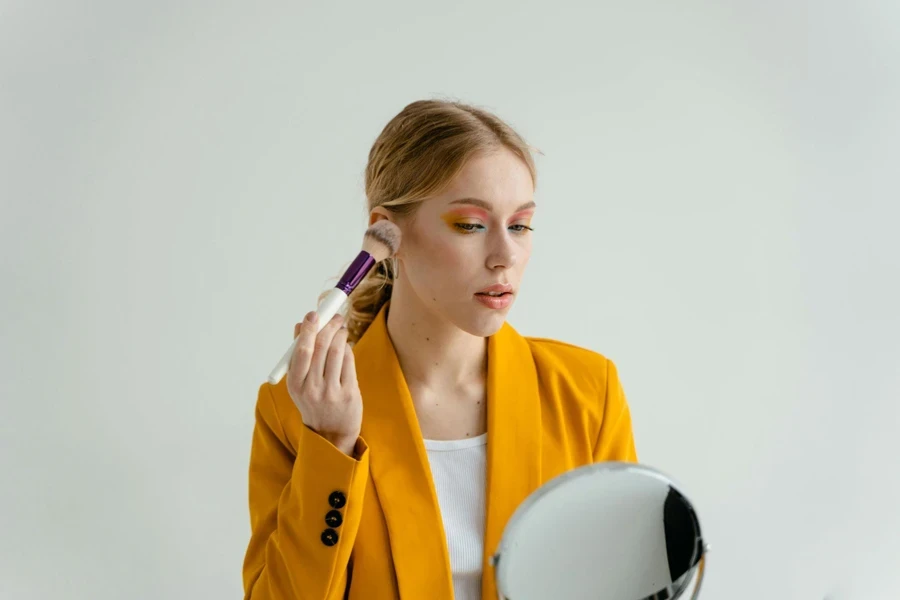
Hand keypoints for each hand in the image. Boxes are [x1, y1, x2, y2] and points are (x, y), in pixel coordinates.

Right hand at [286, 311, 361, 455]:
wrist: (331, 434)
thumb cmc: (314, 402)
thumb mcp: (300, 384)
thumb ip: (299, 356)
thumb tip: (300, 326)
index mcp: (295, 385)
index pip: (301, 351)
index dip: (308, 329)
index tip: (313, 314)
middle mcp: (312, 388)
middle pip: (320, 347)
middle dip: (328, 326)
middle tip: (335, 316)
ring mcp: (331, 392)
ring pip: (337, 352)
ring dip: (340, 334)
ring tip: (341, 329)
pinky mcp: (349, 393)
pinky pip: (349, 362)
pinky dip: (348, 348)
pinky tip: (346, 345)